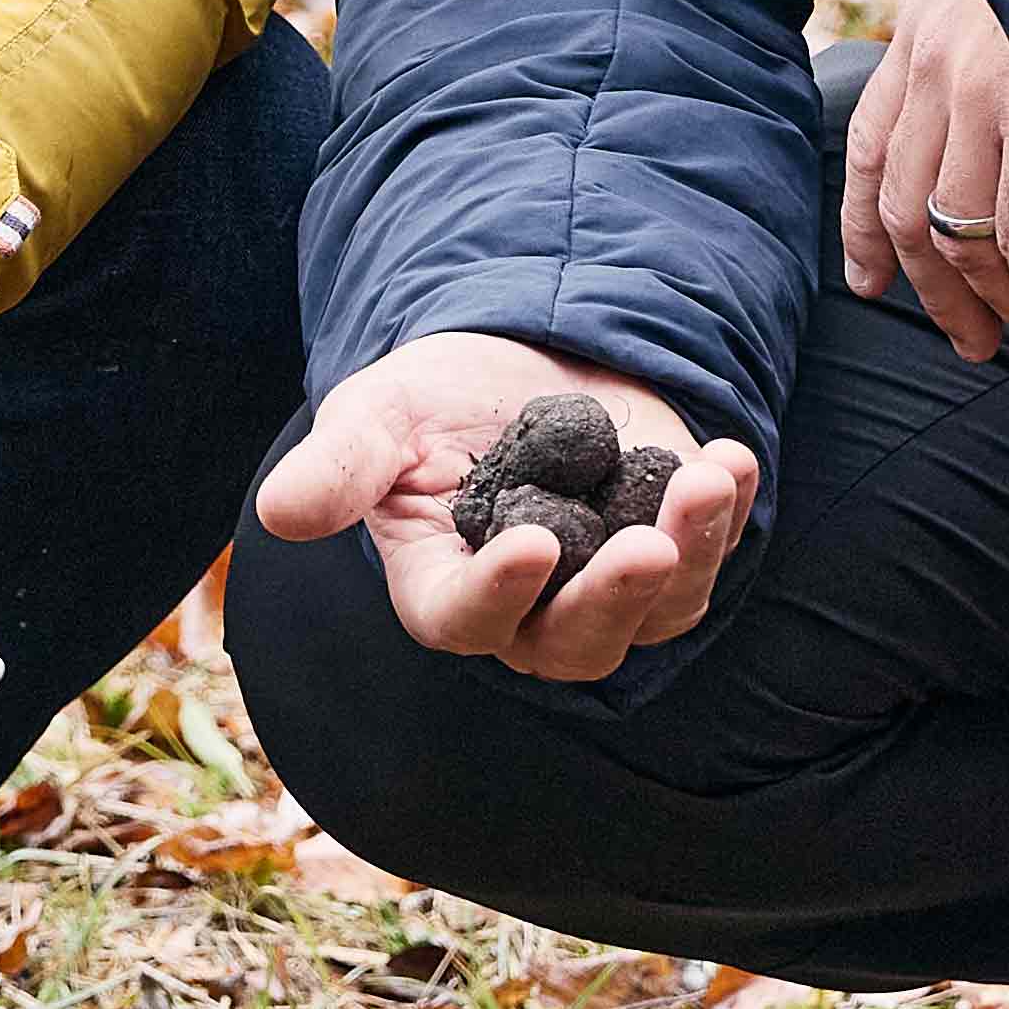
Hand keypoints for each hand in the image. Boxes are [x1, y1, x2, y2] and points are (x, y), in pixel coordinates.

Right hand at [255, 330, 757, 688]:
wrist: (514, 362)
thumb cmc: (430, 401)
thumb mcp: (377, 415)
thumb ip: (339, 465)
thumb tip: (278, 511)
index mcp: (444, 588)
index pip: (466, 620)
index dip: (496, 595)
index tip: (529, 545)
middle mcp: (531, 611)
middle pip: (573, 646)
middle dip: (611, 601)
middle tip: (643, 548)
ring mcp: (607, 587)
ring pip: (657, 613)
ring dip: (689, 553)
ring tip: (703, 480)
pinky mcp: (668, 548)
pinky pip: (707, 556)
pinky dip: (725, 512)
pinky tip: (730, 456)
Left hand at [840, 0, 1008, 367]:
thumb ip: (997, 32)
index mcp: (925, 25)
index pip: (869, 143)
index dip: (864, 224)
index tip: (869, 280)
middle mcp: (935, 63)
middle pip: (907, 207)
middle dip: (935, 288)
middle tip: (967, 338)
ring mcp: (981, 92)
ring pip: (961, 233)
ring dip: (992, 303)